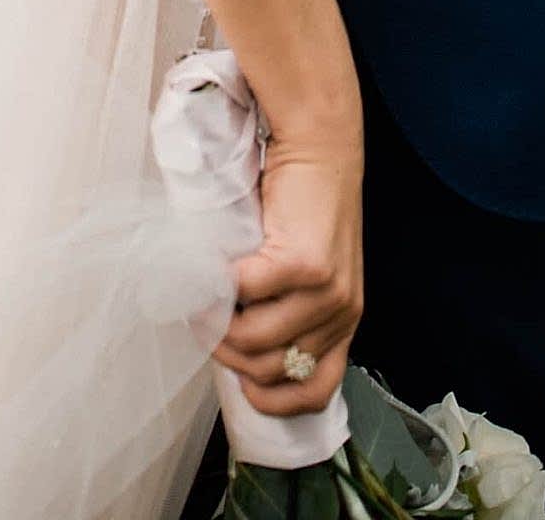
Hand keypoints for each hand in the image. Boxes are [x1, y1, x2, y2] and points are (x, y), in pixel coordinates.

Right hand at [212, 123, 364, 416]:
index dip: (272, 399)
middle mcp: (342, 313)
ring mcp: (326, 291)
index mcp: (345, 321)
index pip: (316, 392)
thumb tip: (234, 344)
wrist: (320, 145)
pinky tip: (206, 269)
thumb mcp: (308, 269)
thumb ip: (285, 308)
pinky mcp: (303, 263)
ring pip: (253, 338)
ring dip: (215, 323)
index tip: (239, 380)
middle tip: (203, 322)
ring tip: (199, 299)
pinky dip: (216, 285)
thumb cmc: (305, 202)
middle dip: (226, 352)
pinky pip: (243, 291)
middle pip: (270, 369)